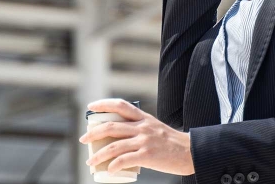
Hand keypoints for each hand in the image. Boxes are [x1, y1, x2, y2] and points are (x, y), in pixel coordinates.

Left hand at [78, 98, 194, 175]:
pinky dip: (113, 166)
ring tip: (90, 161)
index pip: (120, 105)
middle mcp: (142, 127)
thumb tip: (121, 136)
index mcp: (144, 118)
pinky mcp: (148, 155)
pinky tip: (108, 170)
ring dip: (98, 155)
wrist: (190, 152)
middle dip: (93, 134)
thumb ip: (141, 127)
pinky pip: (124, 160)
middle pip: (111, 126)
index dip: (104, 104)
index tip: (90, 107)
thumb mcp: (156, 127)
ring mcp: (144, 141)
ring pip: (114, 146)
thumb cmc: (172, 143)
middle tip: (83, 140)